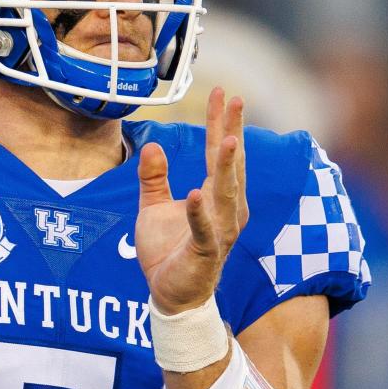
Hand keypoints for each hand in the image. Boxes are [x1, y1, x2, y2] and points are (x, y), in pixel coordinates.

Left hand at [135, 87, 247, 314]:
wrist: (168, 296)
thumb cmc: (167, 252)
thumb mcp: (153, 208)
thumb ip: (154, 178)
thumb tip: (152, 145)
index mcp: (215, 196)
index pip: (217, 153)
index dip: (220, 122)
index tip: (223, 92)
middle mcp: (225, 210)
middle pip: (229, 165)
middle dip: (231, 132)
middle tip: (234, 99)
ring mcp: (219, 232)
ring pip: (225, 194)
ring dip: (226, 167)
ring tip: (227, 139)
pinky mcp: (206, 254)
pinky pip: (204, 230)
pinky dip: (199, 213)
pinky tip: (195, 193)